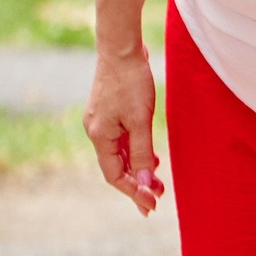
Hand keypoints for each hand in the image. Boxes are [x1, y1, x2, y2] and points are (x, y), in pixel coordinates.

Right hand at [84, 47, 162, 215]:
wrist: (122, 50)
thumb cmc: (131, 83)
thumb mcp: (140, 121)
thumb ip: (141, 154)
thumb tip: (143, 184)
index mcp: (99, 135)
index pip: (113, 175)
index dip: (132, 192)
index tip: (152, 205)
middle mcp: (96, 131)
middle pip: (116, 167)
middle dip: (137, 184)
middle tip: (159, 198)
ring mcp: (102, 123)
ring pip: (119, 155)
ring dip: (138, 170)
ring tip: (158, 182)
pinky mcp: (110, 114)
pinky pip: (121, 142)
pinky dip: (136, 153)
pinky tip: (151, 159)